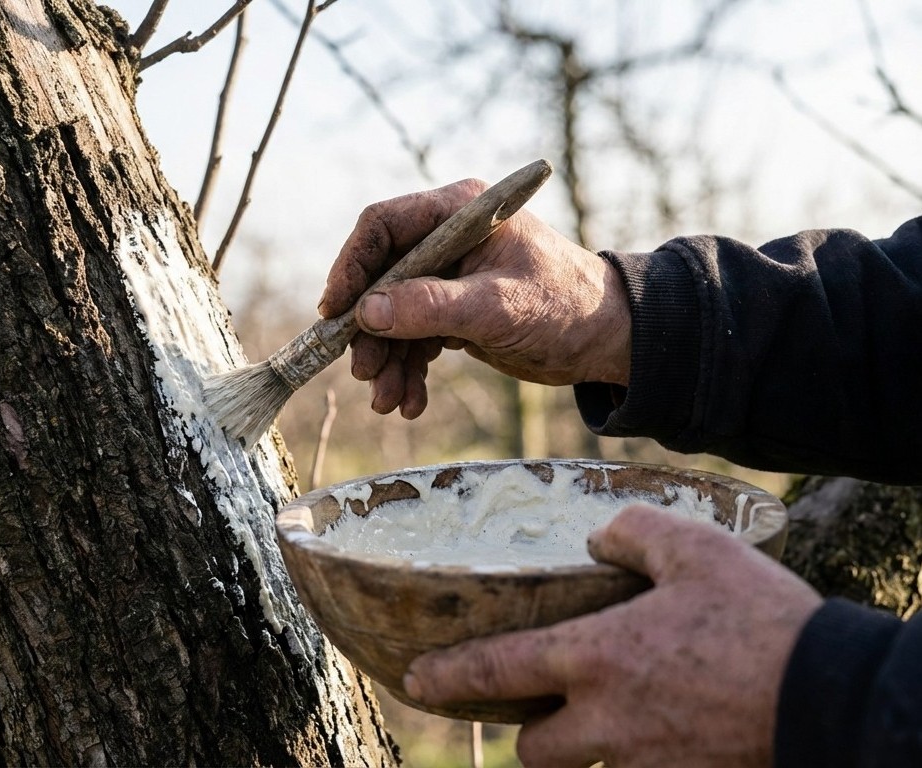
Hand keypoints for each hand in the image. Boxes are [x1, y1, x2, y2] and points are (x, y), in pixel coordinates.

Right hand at [318, 177, 631, 417]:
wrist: (608, 341)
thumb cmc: (567, 307)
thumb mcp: (497, 308)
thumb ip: (431, 307)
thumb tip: (367, 312)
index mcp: (459, 214)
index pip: (383, 227)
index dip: (352, 267)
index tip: (334, 312)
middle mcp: (447, 239)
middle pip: (380, 279)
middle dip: (370, 331)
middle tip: (366, 373)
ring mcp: (447, 277)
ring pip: (392, 317)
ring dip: (387, 360)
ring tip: (389, 402)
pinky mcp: (452, 312)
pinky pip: (414, 339)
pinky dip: (409, 371)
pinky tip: (411, 402)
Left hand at [403, 505, 822, 767]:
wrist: (831, 698)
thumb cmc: (760, 618)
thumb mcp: (697, 548)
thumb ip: (634, 533)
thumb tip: (604, 536)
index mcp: (595, 658)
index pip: (496, 670)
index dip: (447, 677)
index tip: (416, 679)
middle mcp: (607, 720)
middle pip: (534, 749)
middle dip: (530, 733)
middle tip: (544, 708)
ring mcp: (646, 762)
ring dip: (586, 751)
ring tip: (611, 720)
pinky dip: (642, 760)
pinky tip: (668, 733)